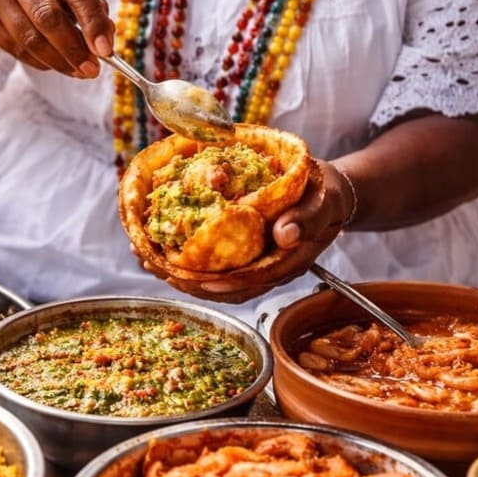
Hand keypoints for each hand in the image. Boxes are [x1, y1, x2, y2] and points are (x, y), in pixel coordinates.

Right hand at [0, 0, 113, 77]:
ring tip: (77, 71)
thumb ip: (90, 6)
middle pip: (48, 16)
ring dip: (58, 61)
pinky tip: (54, 65)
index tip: (105, 50)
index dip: (92, 22)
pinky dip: (39, 62)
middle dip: (74, 49)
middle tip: (92, 70)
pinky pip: (15, 48)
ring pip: (29, 38)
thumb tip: (104, 42)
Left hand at [176, 160, 356, 302]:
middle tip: (158, 269)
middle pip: (226, 287)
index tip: (199, 281)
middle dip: (190, 282)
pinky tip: (163, 247)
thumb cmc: (324, 195)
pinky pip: (213, 262)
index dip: (225, 285)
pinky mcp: (242, 251)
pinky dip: (187, 258)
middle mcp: (267, 268)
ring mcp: (253, 261)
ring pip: (215, 278)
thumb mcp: (322, 202)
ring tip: (150, 260)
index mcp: (287, 262)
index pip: (252, 282)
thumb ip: (306, 219)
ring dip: (182, 272)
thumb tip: (285, 235)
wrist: (327, 190)